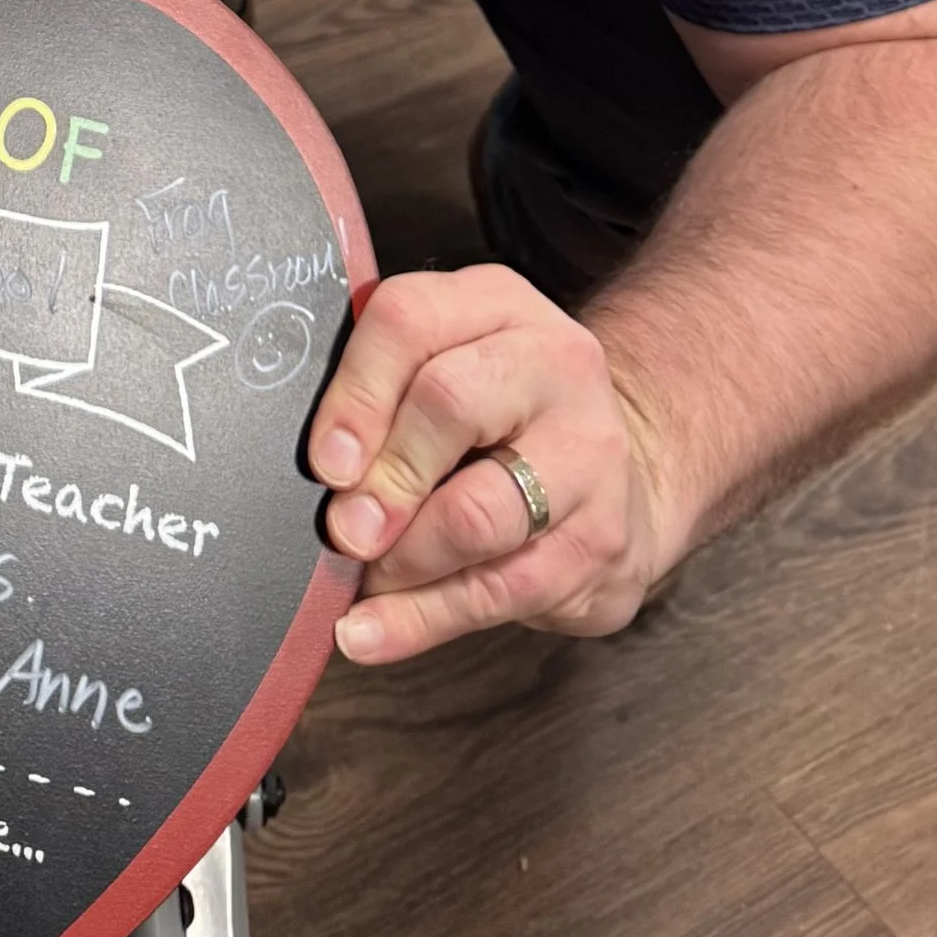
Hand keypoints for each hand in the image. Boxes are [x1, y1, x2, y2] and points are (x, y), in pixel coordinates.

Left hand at [307, 266, 674, 661]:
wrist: (619, 470)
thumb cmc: (498, 416)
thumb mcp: (441, 367)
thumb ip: (379, 392)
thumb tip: (317, 470)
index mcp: (496, 304)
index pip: (409, 320)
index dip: (355, 395)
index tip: (323, 462)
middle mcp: (555, 364)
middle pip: (451, 404)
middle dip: (384, 478)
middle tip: (344, 529)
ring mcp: (589, 453)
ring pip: (479, 512)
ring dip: (404, 558)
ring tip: (363, 580)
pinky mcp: (601, 542)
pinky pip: (499, 590)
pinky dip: (423, 619)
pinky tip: (374, 632)